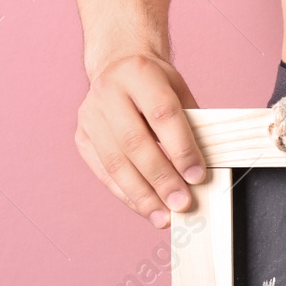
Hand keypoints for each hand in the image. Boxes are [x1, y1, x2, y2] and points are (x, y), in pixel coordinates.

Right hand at [74, 54, 204, 227]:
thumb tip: (202, 171)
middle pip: (135, 142)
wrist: (117, 68)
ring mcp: (90, 116)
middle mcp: (108, 92)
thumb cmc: (156, 85)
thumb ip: (191, 125)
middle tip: (182, 204)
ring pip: (116, 162)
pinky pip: (105, 173)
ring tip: (164, 217)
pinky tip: (146, 209)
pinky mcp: (82, 138)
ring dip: (142, 195)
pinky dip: (127, 195)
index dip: (181, 148)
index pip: (162, 115)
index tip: (197, 176)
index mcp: (139, 73)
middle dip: (161, 179)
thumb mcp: (179, 91)